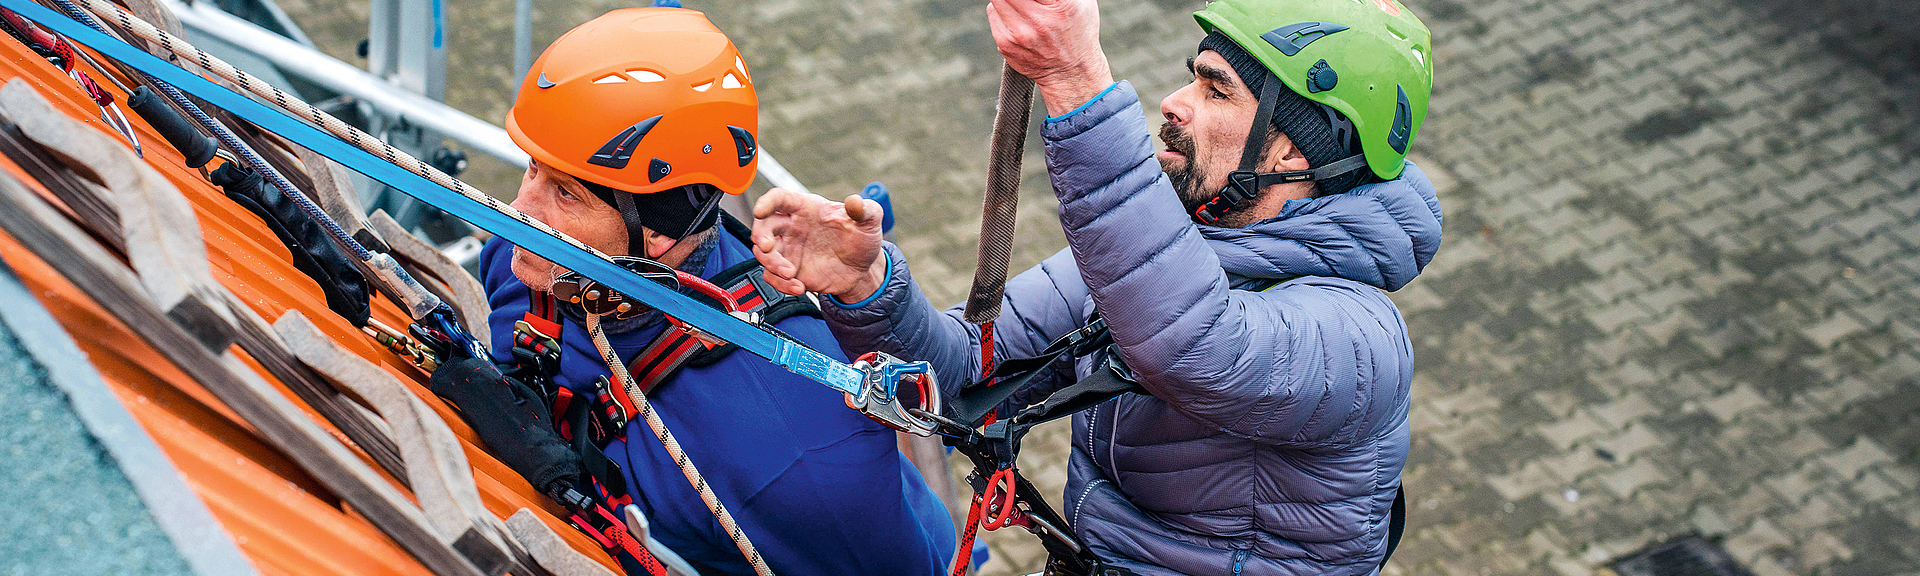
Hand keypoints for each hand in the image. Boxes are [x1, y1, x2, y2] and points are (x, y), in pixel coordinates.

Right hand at [751, 187, 886, 300]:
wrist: (863, 269)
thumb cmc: (861, 239)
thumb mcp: (870, 221)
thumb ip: (865, 210)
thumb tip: (855, 202)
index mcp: (806, 209)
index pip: (779, 198)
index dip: (766, 202)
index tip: (759, 210)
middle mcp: (792, 227)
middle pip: (763, 226)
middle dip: (760, 235)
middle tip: (768, 247)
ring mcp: (789, 250)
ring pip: (764, 254)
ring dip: (772, 264)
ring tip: (791, 274)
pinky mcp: (790, 271)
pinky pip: (773, 277)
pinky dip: (781, 285)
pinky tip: (799, 287)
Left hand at [987, 0, 1114, 115]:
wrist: (1070, 72)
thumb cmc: (1078, 29)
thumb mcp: (1080, 1)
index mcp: (1063, 7)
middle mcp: (1039, 22)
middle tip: (1027, 0)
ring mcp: (1019, 35)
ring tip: (1024, 5)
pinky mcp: (1005, 44)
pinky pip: (993, 12)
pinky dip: (1001, 8)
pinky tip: (1019, 17)